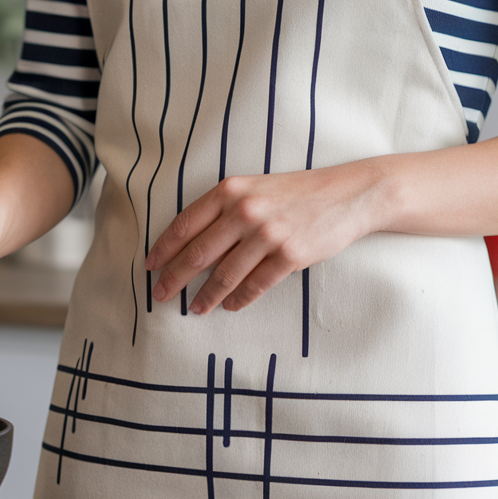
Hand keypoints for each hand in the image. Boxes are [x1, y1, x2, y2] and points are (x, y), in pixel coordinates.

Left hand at [145, 161, 388, 313]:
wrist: (348, 194)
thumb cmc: (295, 193)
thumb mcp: (254, 189)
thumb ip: (223, 210)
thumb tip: (189, 246)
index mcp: (230, 191)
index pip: (184, 224)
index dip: (163, 248)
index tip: (149, 266)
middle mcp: (245, 210)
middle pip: (198, 253)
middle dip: (174, 278)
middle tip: (159, 295)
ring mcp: (268, 234)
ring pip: (224, 274)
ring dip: (205, 297)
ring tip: (194, 309)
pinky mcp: (290, 255)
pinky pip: (255, 285)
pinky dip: (239, 299)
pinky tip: (230, 306)